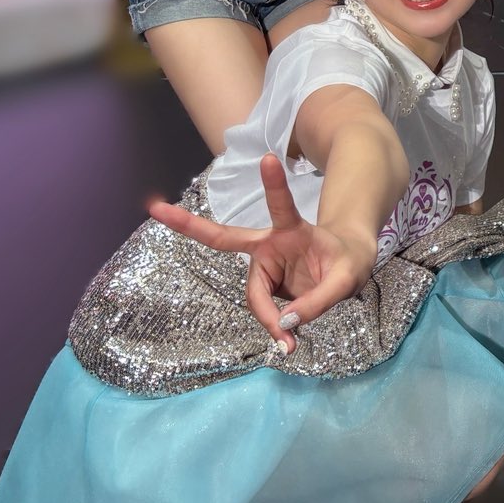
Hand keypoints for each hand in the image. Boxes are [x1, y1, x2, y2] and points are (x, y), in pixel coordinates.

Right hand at [148, 153, 374, 350]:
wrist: (347, 268)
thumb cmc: (348, 261)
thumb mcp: (347, 278)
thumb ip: (319, 300)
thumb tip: (284, 324)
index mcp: (292, 230)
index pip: (281, 206)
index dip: (274, 184)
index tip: (268, 157)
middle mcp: (270, 246)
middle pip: (223, 238)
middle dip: (188, 225)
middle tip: (155, 209)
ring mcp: (265, 268)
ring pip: (256, 299)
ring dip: (270, 320)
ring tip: (290, 345)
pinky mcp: (267, 287)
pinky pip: (266, 313)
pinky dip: (275, 329)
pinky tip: (287, 342)